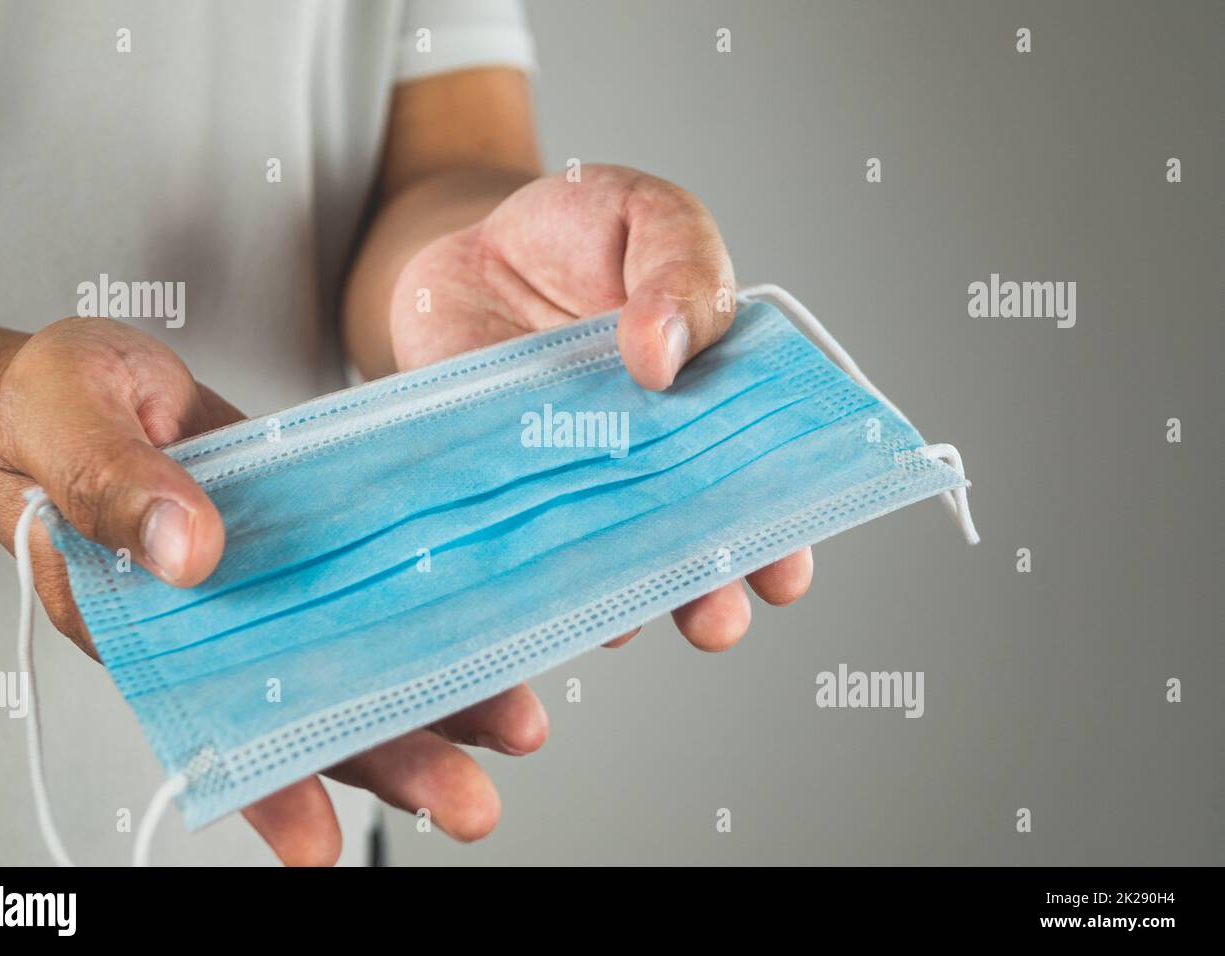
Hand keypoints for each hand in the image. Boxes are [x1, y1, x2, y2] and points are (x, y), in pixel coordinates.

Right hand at [0, 316, 542, 863]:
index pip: (207, 722)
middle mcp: (216, 623)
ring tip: (517, 725)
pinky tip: (500, 624)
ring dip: (440, 697)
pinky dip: (436, 604)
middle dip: (394, 758)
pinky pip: (378, 583)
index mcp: (136, 619)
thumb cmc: (51, 406)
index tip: (319, 839)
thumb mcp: (63, 419)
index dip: (265, 783)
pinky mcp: (314, 542)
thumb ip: (113, 483)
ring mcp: (272, 587)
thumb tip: (190, 550)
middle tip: (470, 801)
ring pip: (361, 656)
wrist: (88, 378)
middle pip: (308, 710)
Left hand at [390, 164, 813, 651]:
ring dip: (620, 601)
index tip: (785, 571)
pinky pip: (510, 547)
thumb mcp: (650, 217)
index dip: (784, 532)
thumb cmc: (579, 233)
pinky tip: (525, 598)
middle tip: (716, 619)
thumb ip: (680, 271)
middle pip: (692, 549)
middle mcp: (652, 467)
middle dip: (712, 595)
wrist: (468, 244)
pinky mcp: (496, 492)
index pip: (764, 486)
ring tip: (622, 618)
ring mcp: (573, 488)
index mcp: (715, 408)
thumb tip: (661, 356)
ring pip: (604, 567)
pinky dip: (518, 579)